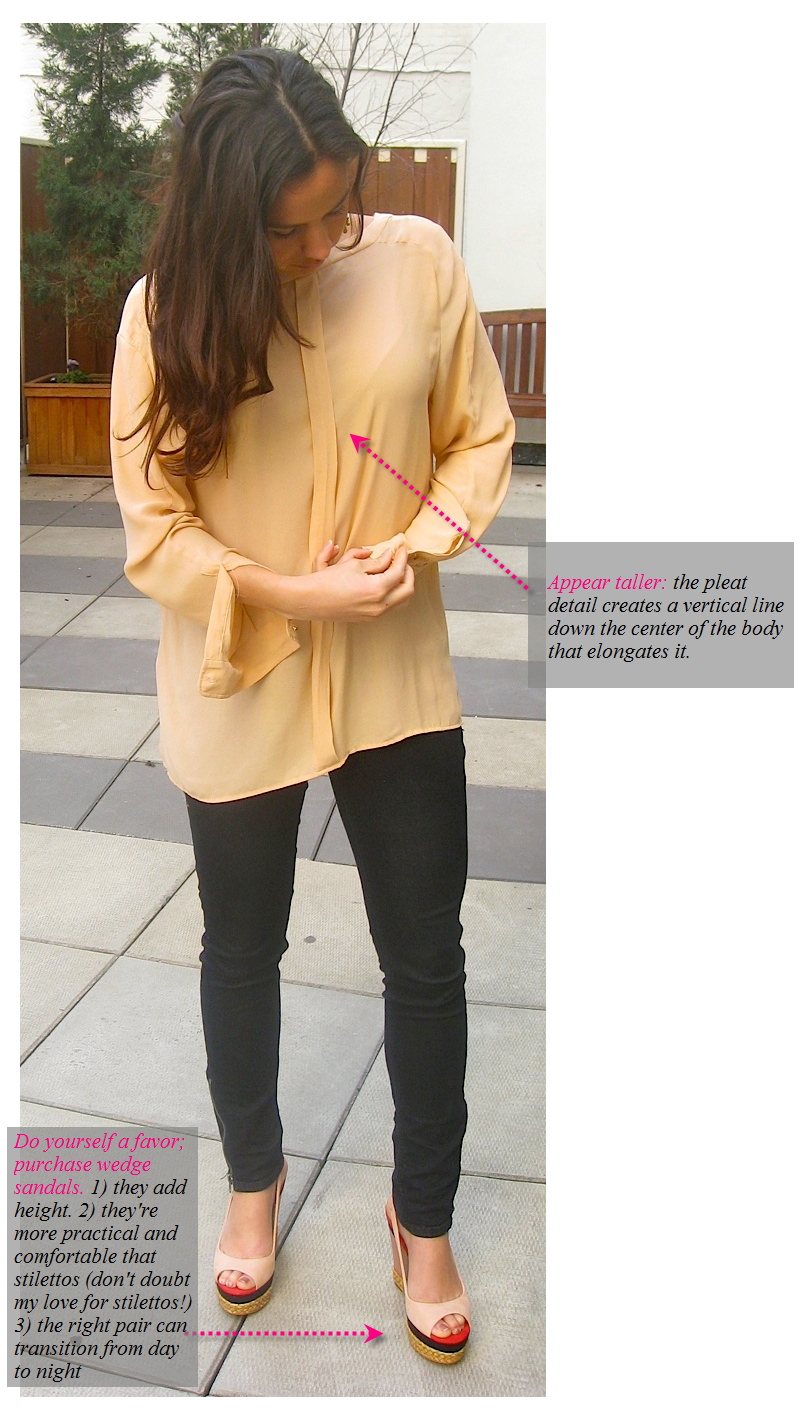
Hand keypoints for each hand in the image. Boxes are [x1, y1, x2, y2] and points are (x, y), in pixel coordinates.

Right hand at [294, 538, 414, 621]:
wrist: (310, 600)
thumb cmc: (327, 581)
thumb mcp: (353, 564)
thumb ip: (375, 561)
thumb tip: (388, 556)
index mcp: (376, 589)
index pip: (399, 571)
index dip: (402, 557)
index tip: (400, 548)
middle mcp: (379, 605)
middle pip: (408, 589)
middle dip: (408, 572)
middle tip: (401, 560)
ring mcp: (375, 614)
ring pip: (403, 601)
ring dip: (403, 585)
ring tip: (395, 572)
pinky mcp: (369, 618)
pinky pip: (392, 607)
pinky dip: (394, 594)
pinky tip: (385, 584)